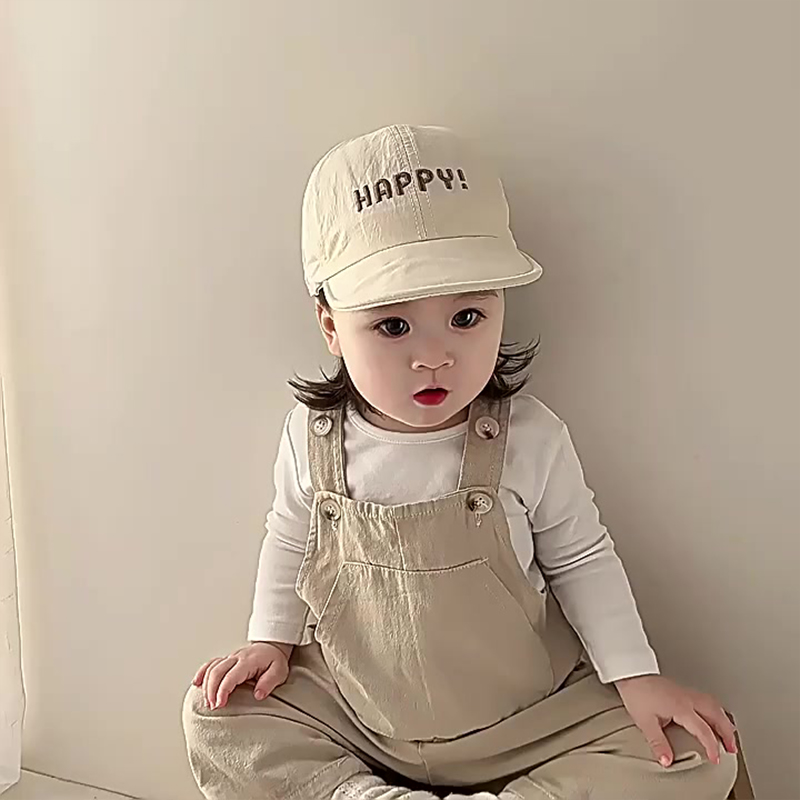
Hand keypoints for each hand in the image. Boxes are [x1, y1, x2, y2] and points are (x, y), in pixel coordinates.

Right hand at [192, 641, 291, 709]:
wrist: (272, 646)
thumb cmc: (274, 660)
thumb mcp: (279, 671)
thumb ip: (269, 682)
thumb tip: (259, 694)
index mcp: (248, 661)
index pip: (231, 675)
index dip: (223, 690)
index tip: (220, 704)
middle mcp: (236, 658)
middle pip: (217, 672)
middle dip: (211, 691)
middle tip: (213, 707)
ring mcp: (230, 658)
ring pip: (211, 668)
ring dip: (206, 685)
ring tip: (208, 702)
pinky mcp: (226, 660)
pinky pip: (210, 664)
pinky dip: (202, 673)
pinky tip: (196, 683)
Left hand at [613, 674, 737, 766]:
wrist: (629, 672)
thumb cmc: (636, 692)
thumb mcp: (645, 721)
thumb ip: (658, 742)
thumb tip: (666, 760)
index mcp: (681, 707)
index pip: (704, 730)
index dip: (712, 747)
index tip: (715, 759)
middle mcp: (687, 698)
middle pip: (716, 715)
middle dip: (727, 733)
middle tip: (732, 748)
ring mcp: (685, 692)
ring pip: (714, 705)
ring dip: (724, 720)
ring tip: (729, 733)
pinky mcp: (681, 689)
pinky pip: (706, 699)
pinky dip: (716, 709)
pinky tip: (713, 714)